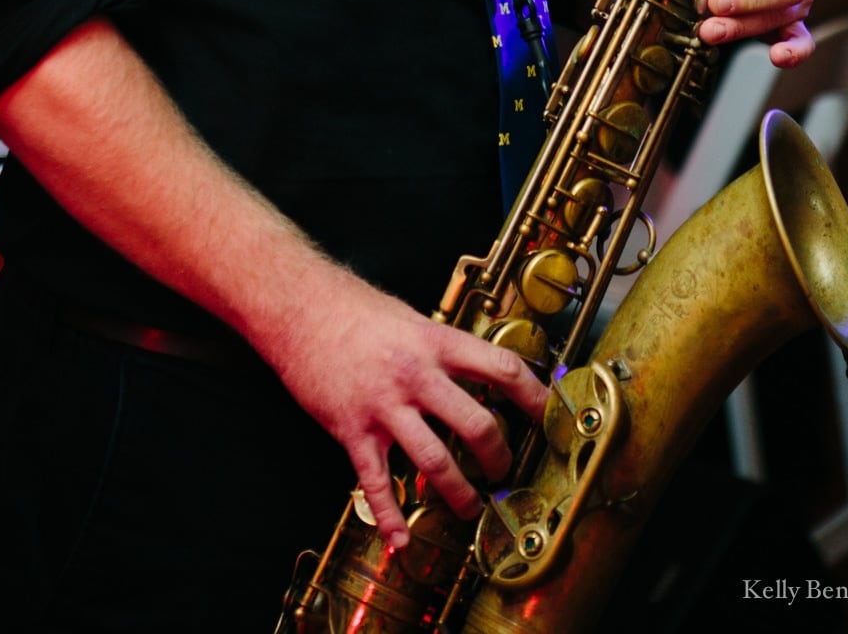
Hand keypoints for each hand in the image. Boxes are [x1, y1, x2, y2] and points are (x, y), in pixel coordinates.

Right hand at [262, 262, 548, 548]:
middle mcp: (416, 375)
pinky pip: (376, 483)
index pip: (502, 369)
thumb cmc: (353, 308)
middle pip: (476, 423)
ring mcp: (384, 405)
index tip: (549, 415)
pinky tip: (401, 539)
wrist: (298, 307)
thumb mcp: (410, 317)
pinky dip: (390, 517)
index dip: (533, 395)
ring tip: (469, 508)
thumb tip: (473, 369)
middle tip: (504, 472)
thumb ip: (440, 347)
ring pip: (434, 461)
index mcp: (436, 341)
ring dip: (459, 492)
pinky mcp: (352, 430)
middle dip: (498, 457)